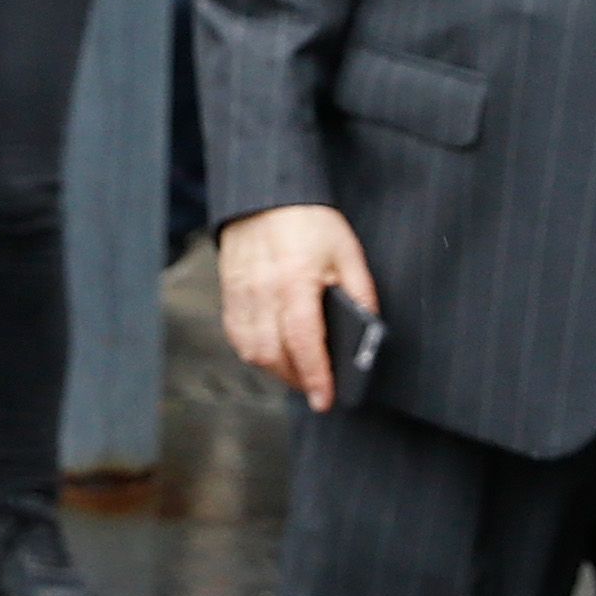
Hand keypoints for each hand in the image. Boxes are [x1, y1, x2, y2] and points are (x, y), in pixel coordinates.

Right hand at [218, 203, 377, 408]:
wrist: (265, 195)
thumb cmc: (309, 222)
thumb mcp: (348, 253)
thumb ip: (360, 294)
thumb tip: (366, 333)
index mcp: (294, 281)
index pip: (303, 341)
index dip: (315, 376)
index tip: (325, 399)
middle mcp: (261, 291)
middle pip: (273, 354)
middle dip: (297, 380)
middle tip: (318, 388)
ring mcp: (240, 293)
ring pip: (251, 351)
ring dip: (275, 370)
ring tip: (298, 372)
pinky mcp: (228, 293)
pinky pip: (236, 337)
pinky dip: (254, 353)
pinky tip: (273, 353)